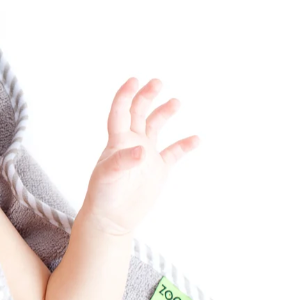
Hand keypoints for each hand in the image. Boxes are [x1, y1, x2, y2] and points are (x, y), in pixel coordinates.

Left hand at [82, 78, 199, 236]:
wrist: (111, 219)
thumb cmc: (102, 197)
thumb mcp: (108, 177)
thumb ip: (123, 161)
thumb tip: (141, 150)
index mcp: (116, 142)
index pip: (120, 112)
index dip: (125, 95)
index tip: (134, 80)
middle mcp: (131, 144)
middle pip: (139, 113)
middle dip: (147, 96)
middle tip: (158, 82)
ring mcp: (146, 156)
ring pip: (156, 127)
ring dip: (165, 113)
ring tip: (176, 101)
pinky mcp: (158, 169)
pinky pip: (174, 153)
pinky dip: (185, 145)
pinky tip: (196, 138)